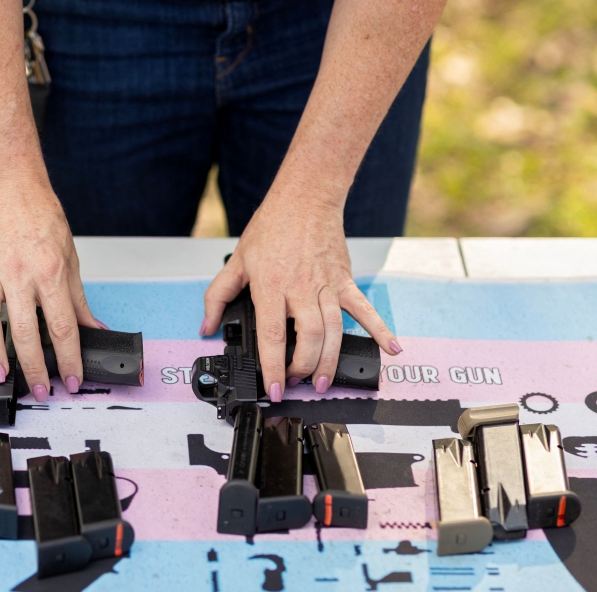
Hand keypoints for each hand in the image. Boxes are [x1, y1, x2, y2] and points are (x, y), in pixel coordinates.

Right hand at [0, 178, 99, 399]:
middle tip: (41, 390)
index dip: (70, 358)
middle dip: (35, 367)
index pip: (63, 326)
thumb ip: (78, 299)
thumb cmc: (41, 217)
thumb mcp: (70, 258)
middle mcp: (18, 276)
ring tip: (3, 377)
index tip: (73, 379)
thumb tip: (93, 329)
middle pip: (26, 332)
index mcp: (49, 272)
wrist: (10, 186)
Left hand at [201, 197, 401, 401]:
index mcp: (271, 286)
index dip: (273, 367)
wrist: (304, 198)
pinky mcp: (344, 281)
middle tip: (298, 383)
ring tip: (323, 382)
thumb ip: (218, 296)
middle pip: (308, 337)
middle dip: (304, 367)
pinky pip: (363, 308)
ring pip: (333, 330)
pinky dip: (379, 328)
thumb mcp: (237, 261)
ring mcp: (325, 285)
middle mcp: (300, 288)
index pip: (273, 335)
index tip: (274, 388)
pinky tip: (389, 348)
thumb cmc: (272, 227)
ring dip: (330, 360)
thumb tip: (207, 325)